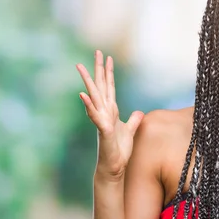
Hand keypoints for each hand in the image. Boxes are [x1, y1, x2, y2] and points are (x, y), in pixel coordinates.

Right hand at [76, 50, 143, 178]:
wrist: (114, 167)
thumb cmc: (119, 150)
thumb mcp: (130, 131)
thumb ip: (133, 120)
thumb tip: (138, 111)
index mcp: (111, 110)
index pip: (110, 87)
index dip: (109, 72)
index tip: (108, 57)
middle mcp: (104, 112)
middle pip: (101, 86)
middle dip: (99, 69)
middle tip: (97, 51)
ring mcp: (101, 120)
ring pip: (94, 97)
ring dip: (88, 82)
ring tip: (80, 66)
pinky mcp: (103, 131)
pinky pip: (95, 116)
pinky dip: (89, 105)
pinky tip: (83, 94)